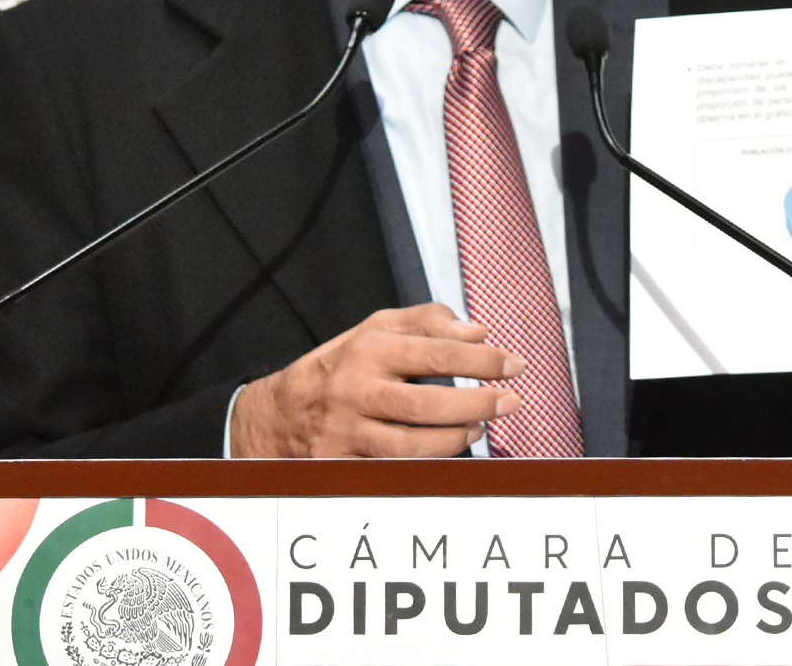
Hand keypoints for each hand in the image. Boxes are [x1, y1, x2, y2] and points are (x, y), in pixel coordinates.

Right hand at [229, 303, 520, 457]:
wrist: (280, 414)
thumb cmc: (339, 367)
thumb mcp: (375, 329)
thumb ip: (426, 322)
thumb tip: (476, 332)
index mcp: (368, 350)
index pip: (434, 353)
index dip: (480, 360)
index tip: (511, 364)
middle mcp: (356, 391)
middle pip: (427, 404)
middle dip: (477, 403)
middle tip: (510, 400)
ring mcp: (349, 432)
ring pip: (412, 445)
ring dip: (456, 439)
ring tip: (480, 427)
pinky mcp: (344, 464)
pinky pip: (395, 469)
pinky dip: (430, 462)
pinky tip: (451, 449)